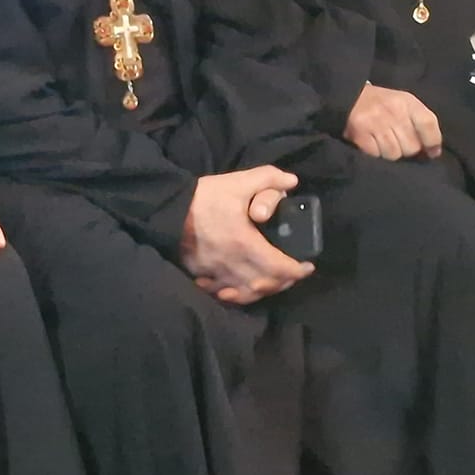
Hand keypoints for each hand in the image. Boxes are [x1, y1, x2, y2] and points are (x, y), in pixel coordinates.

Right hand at [180, 165, 312, 305]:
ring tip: (274, 282)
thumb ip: (268, 179)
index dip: (297, 271)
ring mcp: (216, 274)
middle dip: (284, 282)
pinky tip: (246, 290)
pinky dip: (240, 295)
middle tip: (294, 273)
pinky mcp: (202, 276)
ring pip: (247, 294)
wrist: (167, 209)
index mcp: (244, 243)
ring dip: (265, 291)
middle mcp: (232, 264)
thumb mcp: (238, 181)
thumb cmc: (205, 196)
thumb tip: (292, 181)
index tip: (307, 266)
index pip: (278, 266)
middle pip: (265, 285)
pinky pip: (225, 294)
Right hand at [344, 83, 442, 160]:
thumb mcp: (405, 105)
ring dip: (391, 153)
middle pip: (412, 146)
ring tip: (384, 143)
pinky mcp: (359, 134)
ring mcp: (375, 122)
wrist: (350, 97)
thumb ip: (422, 124)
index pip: (428, 124)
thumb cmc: (383, 105)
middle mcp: (393, 110)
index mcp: (407, 102)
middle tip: (398, 143)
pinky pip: (376, 156)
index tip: (430, 153)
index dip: (432, 143)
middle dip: (408, 150)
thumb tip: (434, 152)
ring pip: (394, 154)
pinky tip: (373, 145)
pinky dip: (376, 154)